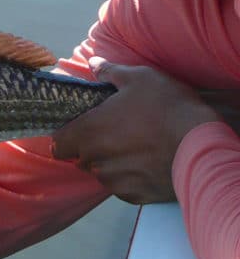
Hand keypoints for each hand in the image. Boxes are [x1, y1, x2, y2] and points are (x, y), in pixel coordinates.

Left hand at [51, 57, 219, 204]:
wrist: (200, 145)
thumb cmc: (166, 107)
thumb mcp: (140, 78)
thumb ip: (111, 72)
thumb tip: (93, 63)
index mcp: (88, 131)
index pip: (58, 144)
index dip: (66, 138)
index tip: (79, 132)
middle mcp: (95, 159)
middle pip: (80, 159)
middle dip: (91, 150)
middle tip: (115, 136)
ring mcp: (114, 180)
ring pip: (101, 174)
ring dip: (110, 165)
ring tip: (134, 150)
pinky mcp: (135, 195)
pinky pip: (123, 188)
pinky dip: (130, 179)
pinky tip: (147, 165)